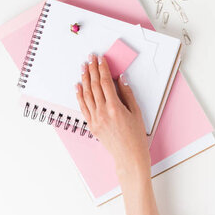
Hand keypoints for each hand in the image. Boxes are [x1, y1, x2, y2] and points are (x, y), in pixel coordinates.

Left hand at [75, 54, 149, 176]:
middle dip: (92, 70)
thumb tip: (121, 79)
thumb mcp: (136, 112)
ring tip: (83, 68)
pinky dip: (79, 95)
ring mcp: (95, 119)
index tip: (100, 59)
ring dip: (84, 79)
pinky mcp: (91, 125)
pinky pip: (83, 107)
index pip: (105, 83)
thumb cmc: (136, 135)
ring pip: (86, 95)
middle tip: (90, 58)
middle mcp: (102, 112)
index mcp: (115, 107)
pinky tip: (78, 86)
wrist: (129, 155)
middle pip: (94, 86)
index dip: (102, 69)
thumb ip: (127, 94)